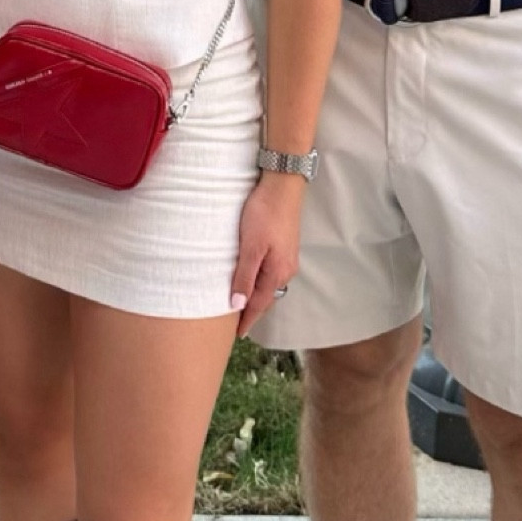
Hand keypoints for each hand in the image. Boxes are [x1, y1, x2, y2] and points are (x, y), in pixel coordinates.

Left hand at [229, 175, 302, 335]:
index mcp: (277, 273)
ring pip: (268, 285)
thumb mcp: (250, 247)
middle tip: (235, 322)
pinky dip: (259, 281)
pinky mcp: (284, 247)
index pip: (259, 304)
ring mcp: (287, 258)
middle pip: (265, 297)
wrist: (282, 186)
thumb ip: (244, 277)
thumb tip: (237, 306)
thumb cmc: (265, 214)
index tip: (237, 335)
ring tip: (240, 303)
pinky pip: (270, 272)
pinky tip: (250, 278)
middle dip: (251, 310)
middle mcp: (286, 269)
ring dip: (255, 295)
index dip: (246, 320)